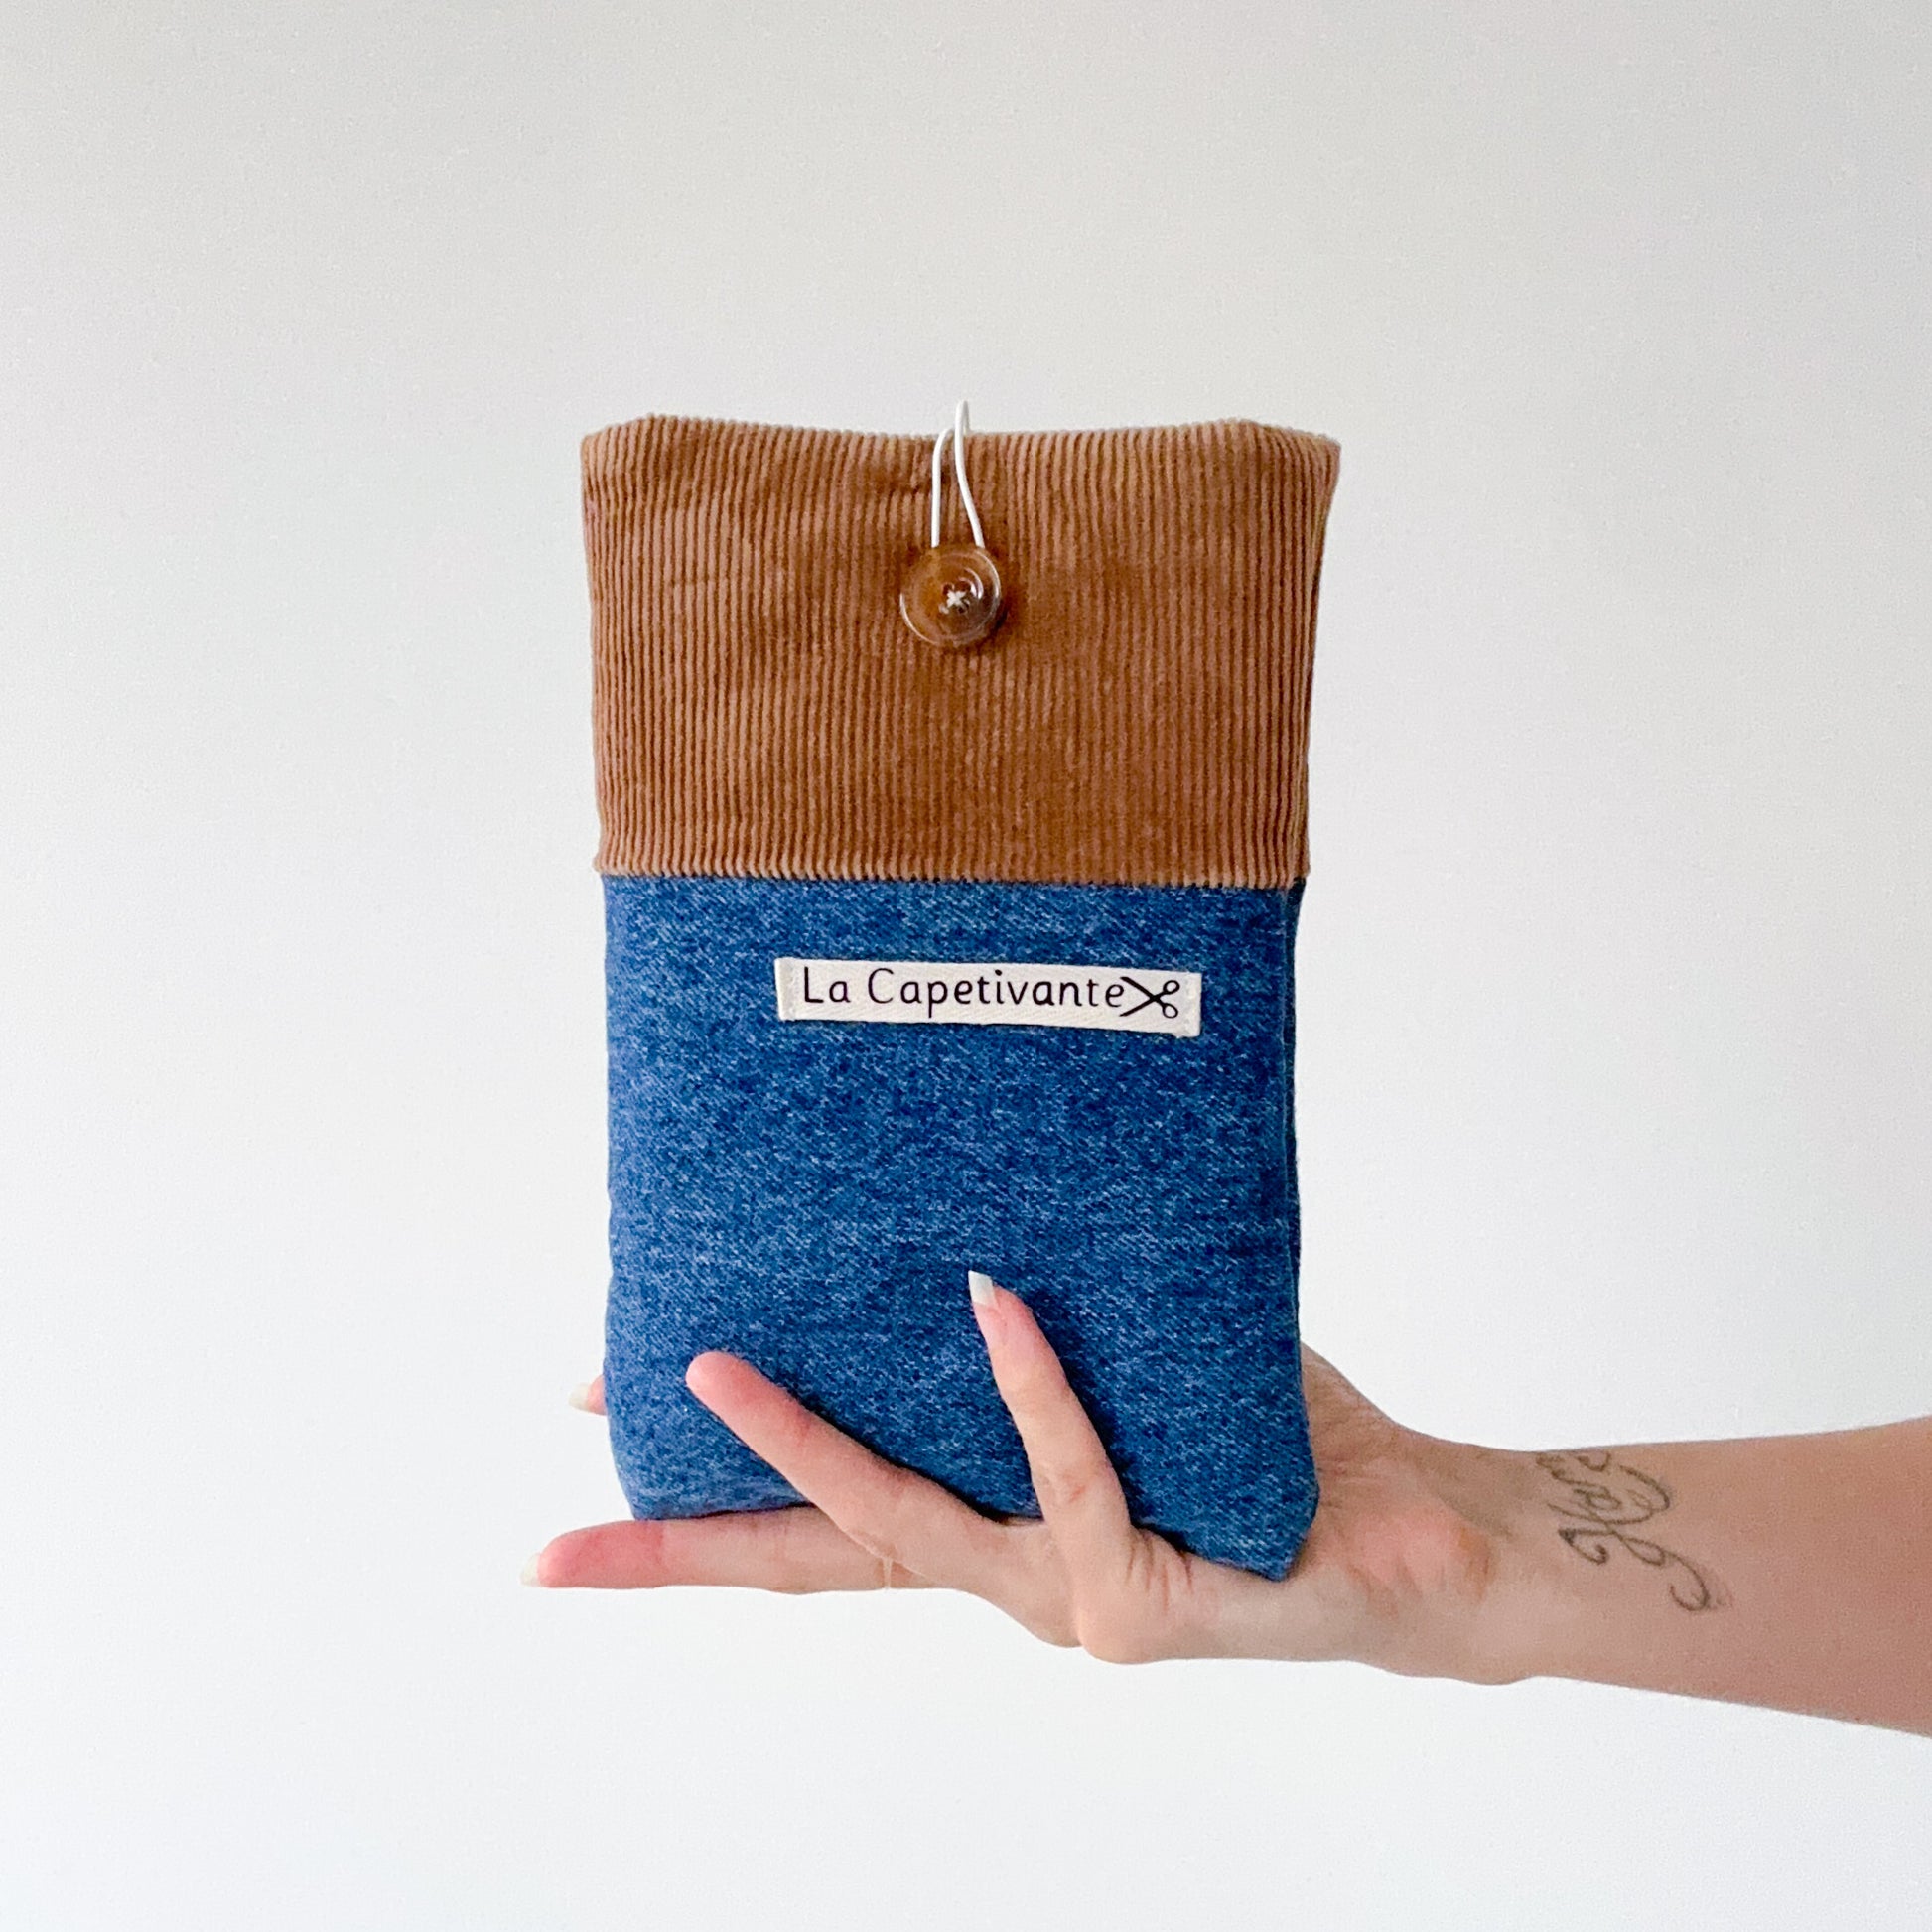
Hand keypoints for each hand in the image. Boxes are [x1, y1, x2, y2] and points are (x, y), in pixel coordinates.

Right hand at [527, 1277, 1544, 1677]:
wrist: (1407, 1529)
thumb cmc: (1257, 1438)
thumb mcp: (1118, 1364)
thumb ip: (1029, 1329)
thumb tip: (948, 1211)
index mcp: (986, 1526)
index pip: (816, 1531)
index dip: (698, 1511)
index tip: (587, 1472)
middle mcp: (1006, 1578)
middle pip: (814, 1563)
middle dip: (678, 1544)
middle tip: (562, 1522)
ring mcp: (1065, 1601)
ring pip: (909, 1524)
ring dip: (802, 1446)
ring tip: (711, 1363)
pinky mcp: (1144, 1600)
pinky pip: (1067, 1472)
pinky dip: (1026, 1383)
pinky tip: (990, 1301)